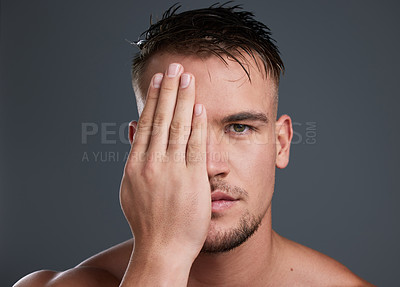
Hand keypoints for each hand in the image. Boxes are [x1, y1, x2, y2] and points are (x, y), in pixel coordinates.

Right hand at [120, 63, 210, 263]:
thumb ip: (134, 159)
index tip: (159, 79)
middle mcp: (151, 163)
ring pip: (177, 126)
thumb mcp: (131, 189)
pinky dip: (197, 125)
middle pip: (161, 118)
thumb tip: (135, 131)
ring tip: (187, 77)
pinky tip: (200, 107)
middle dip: (169, 89)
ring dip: (183, 99)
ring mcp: (172, 170)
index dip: (153, 99)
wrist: (162, 248)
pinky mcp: (192, 179)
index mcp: (135, 164)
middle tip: (175, 66)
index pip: (146, 122)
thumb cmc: (148, 221)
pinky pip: (195, 145)